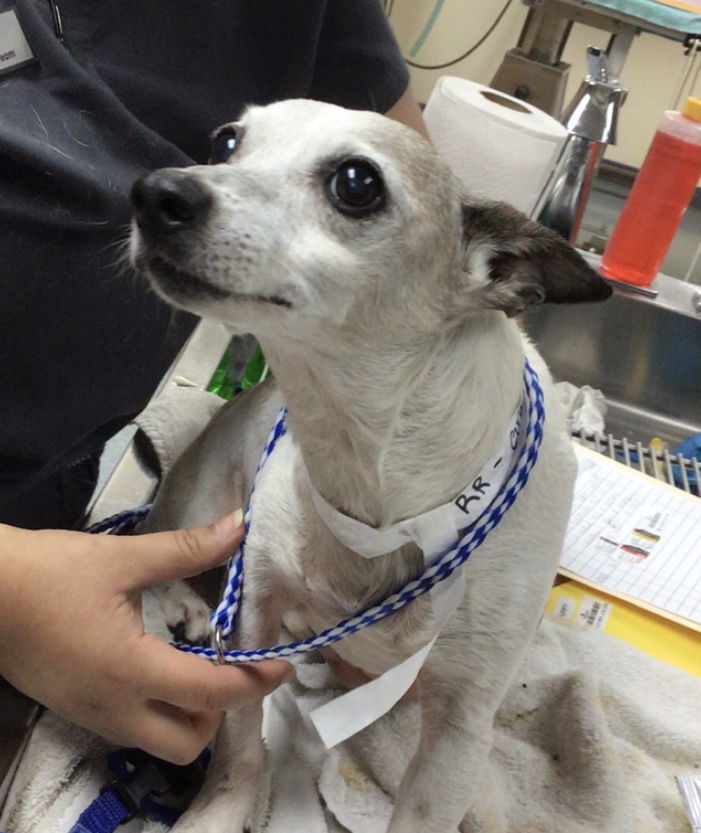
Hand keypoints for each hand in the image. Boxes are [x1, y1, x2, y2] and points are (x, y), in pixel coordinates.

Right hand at [0, 515, 292, 763]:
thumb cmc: (50, 572)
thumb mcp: (122, 558)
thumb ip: (187, 549)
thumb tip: (240, 526)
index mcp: (131, 670)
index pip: (211, 693)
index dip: (255, 681)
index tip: (284, 664)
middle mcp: (114, 707)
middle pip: (188, 742)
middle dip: (221, 713)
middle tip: (235, 668)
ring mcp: (91, 715)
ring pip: (159, 741)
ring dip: (191, 714)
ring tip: (203, 666)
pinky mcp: (75, 710)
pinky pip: (132, 729)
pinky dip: (160, 710)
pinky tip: (163, 668)